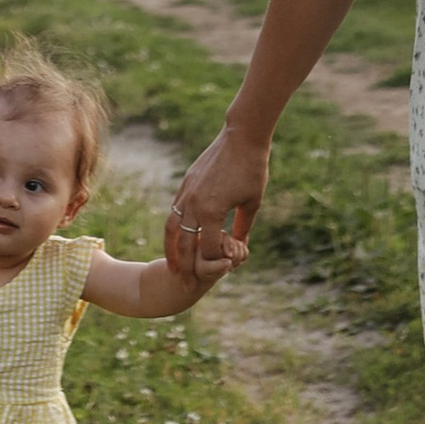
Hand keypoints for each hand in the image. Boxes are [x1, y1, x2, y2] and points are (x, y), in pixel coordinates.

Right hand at [169, 122, 270, 274]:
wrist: (241, 137)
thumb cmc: (253, 169)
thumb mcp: (252, 203)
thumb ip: (243, 227)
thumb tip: (239, 247)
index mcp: (212, 212)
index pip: (207, 248)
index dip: (214, 263)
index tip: (221, 272)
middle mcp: (194, 204)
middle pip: (184, 244)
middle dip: (185, 268)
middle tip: (186, 285)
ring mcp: (187, 193)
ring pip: (172, 228)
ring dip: (171, 250)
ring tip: (173, 267)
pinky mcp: (185, 184)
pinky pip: (175, 211)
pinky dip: (174, 228)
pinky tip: (179, 238)